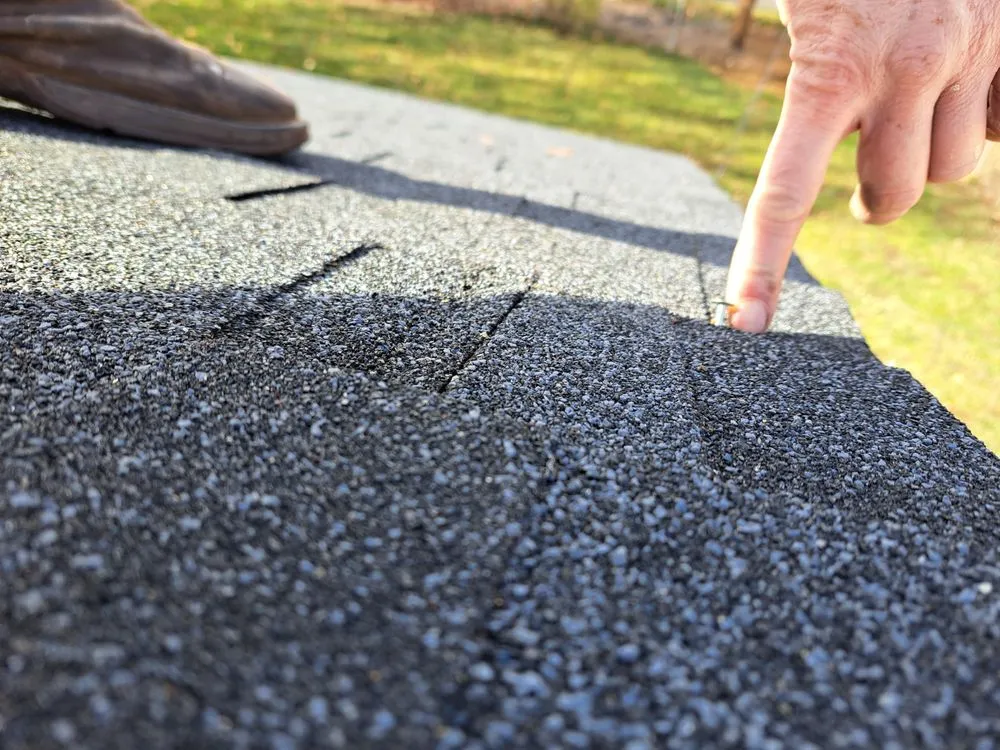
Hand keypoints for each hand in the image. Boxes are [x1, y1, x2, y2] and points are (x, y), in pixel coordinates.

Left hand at [725, 0, 999, 331]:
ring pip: (954, 168)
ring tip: (906, 125)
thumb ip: (783, 57)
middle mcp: (906, 71)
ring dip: (927, 161)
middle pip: (892, 197)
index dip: (761, 264)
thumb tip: (707, 66)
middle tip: (861, 188)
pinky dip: (979, 120)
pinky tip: (958, 89)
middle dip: (873, 201)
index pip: (784, 193)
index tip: (745, 324)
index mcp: (829, 70)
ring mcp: (970, 57)